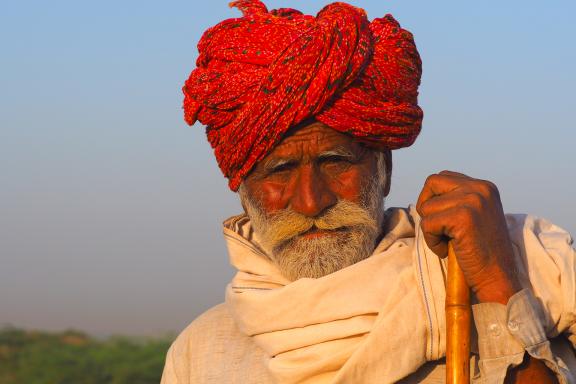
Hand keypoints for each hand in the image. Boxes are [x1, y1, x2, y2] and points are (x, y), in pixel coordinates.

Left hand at [416, 170, 520, 303]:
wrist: (497, 278)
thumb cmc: (481, 252)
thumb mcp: (475, 216)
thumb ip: (458, 200)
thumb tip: (427, 193)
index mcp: (484, 186)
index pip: (443, 177)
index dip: (434, 199)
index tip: (444, 220)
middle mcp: (480, 188)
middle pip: (431, 182)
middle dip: (426, 206)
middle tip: (438, 228)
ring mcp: (472, 201)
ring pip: (426, 207)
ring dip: (430, 230)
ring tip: (449, 243)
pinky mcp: (463, 217)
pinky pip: (427, 224)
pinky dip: (431, 241)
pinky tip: (447, 251)